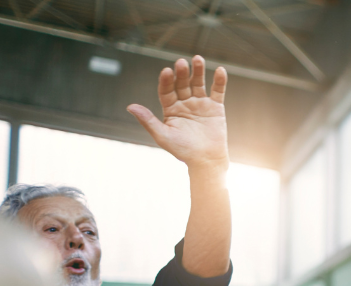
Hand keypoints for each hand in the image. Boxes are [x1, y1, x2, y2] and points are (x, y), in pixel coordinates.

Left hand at [127, 56, 228, 171]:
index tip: (166, 71)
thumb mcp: (163, 135)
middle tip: (181, 63)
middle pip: (182, 84)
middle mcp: (184, 103)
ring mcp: (200, 104)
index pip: (166, 90)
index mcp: (170, 109)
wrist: (206, 161)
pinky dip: (220, 81)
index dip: (166, 81)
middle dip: (181, 73)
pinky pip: (217, 91)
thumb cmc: (183, 151)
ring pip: (198, 83)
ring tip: (198, 59)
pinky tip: (220, 70)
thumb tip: (130, 106)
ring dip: (198, 71)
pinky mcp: (216, 107)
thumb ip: (148, 120)